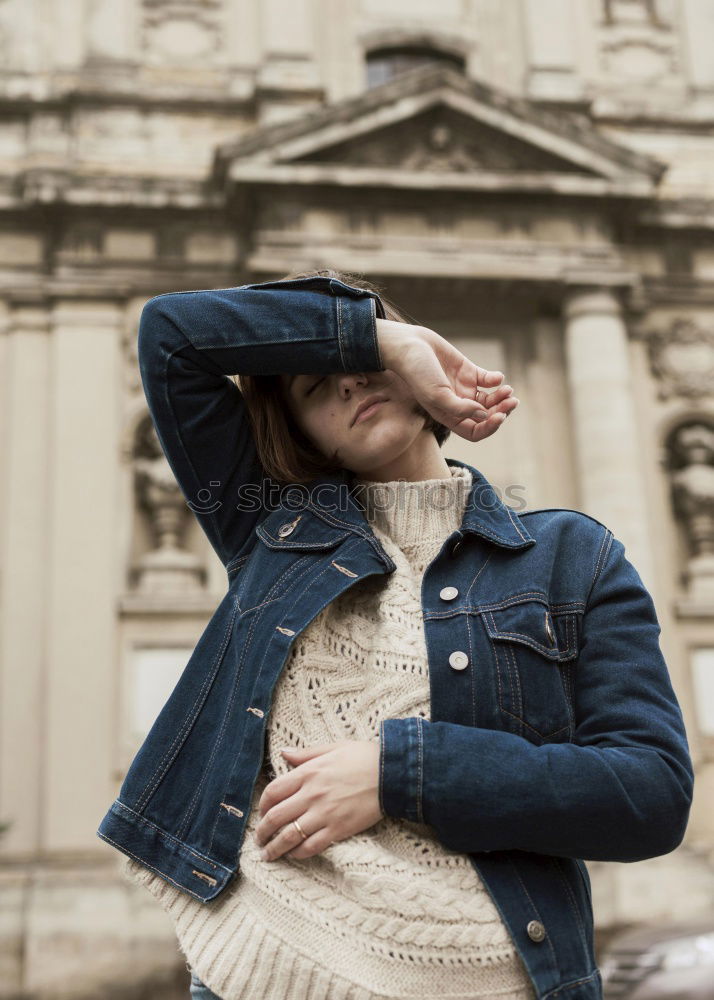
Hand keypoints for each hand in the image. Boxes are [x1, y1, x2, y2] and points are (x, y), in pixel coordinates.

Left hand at [254, 739, 382, 860]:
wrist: (391, 773)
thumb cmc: (364, 757)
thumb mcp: (333, 747)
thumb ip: (305, 753)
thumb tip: (284, 752)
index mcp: (308, 772)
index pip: (274, 791)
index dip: (263, 805)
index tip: (262, 813)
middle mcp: (311, 794)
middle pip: (276, 817)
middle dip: (262, 831)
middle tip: (259, 840)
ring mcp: (324, 814)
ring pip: (289, 836)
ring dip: (274, 848)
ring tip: (267, 855)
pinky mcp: (338, 829)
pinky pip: (311, 846)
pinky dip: (298, 854)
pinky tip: (293, 856)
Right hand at [376, 318, 518, 441]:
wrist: (409, 345)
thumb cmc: (417, 373)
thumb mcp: (436, 395)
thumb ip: (459, 408)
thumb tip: (484, 414)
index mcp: (448, 416)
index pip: (474, 432)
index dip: (489, 428)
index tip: (499, 416)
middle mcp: (457, 405)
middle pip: (486, 417)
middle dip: (501, 411)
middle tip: (511, 402)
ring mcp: (463, 388)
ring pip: (490, 399)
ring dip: (501, 397)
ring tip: (508, 390)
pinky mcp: (468, 371)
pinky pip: (488, 380)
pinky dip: (496, 380)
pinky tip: (496, 377)